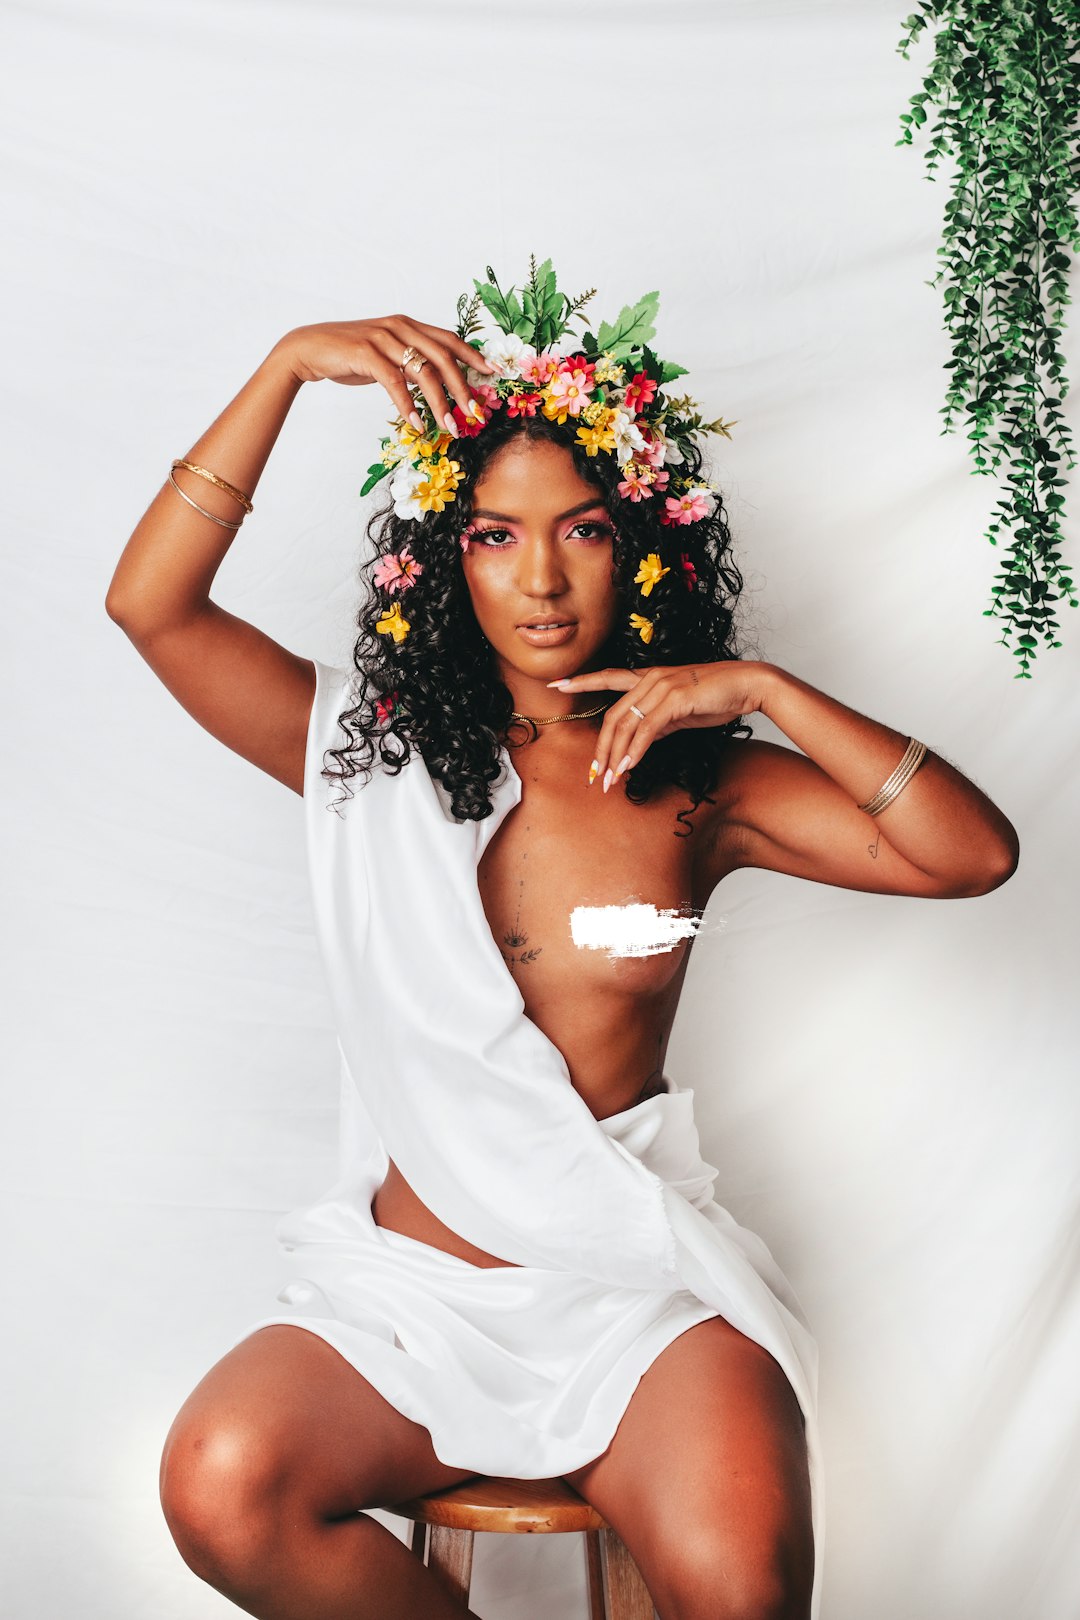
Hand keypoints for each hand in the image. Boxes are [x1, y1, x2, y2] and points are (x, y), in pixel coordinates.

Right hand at [275, 316, 496, 435]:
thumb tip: (434, 383)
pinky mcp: (365, 352)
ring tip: (450, 426)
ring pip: (423, 370)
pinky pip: (394, 381)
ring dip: (440, 402)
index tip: (492, 374)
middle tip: (475, 413)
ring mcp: (383, 338)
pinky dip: (408, 404)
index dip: (472, 356)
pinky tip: (417, 423)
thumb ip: (410, 363)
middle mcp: (400, 327)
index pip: (449, 339)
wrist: (309, 348)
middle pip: (443, 356)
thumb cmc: (349, 356)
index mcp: (409, 325)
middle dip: (463, 387)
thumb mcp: (387, 356)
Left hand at [546, 660, 771, 790]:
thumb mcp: (681, 710)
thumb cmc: (718, 696)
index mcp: (649, 676)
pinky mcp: (674, 700)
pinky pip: (646, 730)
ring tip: (608, 780)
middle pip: (612, 716)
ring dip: (614, 756)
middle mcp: (651, 678)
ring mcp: (661, 687)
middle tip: (593, 775)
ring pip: (625, 725)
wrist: (748, 685)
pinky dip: (635, 750)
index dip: (582, 680)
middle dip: (600, 749)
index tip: (557, 684)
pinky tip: (628, 767)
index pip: (608, 677)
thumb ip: (659, 721)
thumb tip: (641, 740)